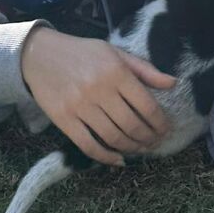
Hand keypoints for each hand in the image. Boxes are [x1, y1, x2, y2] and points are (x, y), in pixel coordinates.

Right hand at [21, 27, 175, 164]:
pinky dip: (106, 157)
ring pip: (113, 137)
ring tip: (140, 149)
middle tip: (155, 143)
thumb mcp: (115, 53)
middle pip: (132, 125)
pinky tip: (118, 160)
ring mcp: (81, 106)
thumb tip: (173, 83)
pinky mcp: (64, 120)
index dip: (160, 123)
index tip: (166, 130)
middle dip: (148, 139)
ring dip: (131, 148)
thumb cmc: (83, 53)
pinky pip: (89, 145)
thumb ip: (144, 69)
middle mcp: (100, 90)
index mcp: (116, 72)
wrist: (41, 55)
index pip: (146, 105)